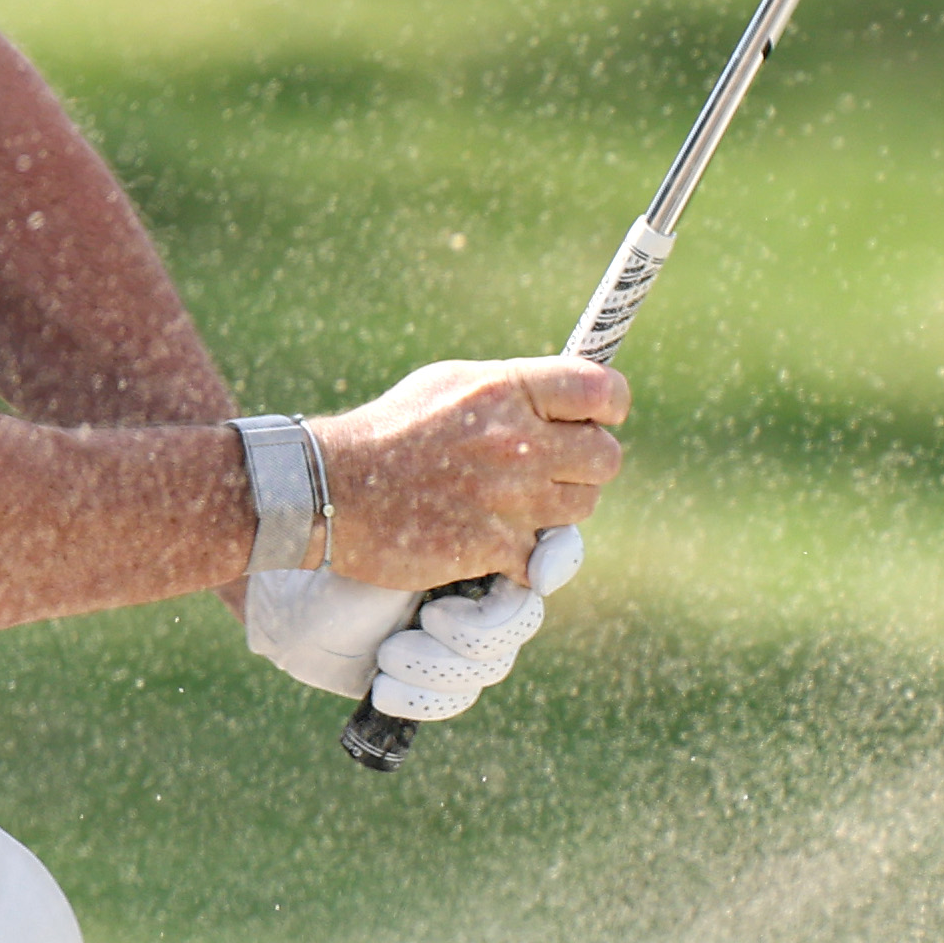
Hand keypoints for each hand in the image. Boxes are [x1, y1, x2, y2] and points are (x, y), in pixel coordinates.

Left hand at [243, 556, 562, 717]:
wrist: (286, 594)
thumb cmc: (344, 541)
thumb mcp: (410, 526)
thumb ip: (473, 527)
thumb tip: (530, 533)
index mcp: (487, 535)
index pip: (554, 547)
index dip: (558, 560)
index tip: (534, 574)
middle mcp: (484, 585)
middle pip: (524, 620)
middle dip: (478, 629)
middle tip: (429, 618)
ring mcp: (463, 635)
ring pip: (492, 665)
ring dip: (436, 665)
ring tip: (389, 653)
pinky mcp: (437, 677)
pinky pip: (459, 697)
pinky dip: (423, 697)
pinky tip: (383, 687)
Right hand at [307, 356, 626, 595]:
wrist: (332, 488)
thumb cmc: (391, 430)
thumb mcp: (452, 384)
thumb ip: (513, 390)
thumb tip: (567, 401)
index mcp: (507, 390)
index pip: (603, 390)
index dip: (611, 406)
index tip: (597, 418)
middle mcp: (516, 442)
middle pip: (606, 457)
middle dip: (586, 465)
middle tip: (554, 470)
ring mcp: (507, 498)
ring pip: (581, 509)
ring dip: (558, 510)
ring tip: (517, 503)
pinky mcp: (491, 547)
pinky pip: (541, 558)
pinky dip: (523, 557)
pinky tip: (494, 542)